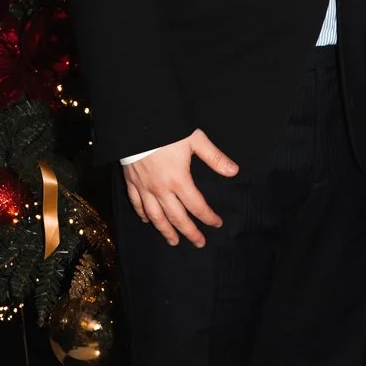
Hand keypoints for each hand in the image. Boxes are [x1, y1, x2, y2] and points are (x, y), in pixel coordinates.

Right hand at [121, 130, 238, 247]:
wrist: (137, 123)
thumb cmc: (166, 130)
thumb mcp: (195, 140)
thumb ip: (214, 157)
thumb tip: (234, 171)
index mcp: (179, 180)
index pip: (197, 206)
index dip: (208, 217)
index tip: (216, 223)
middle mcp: (161, 189)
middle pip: (177, 217)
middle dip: (189, 232)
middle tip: (199, 243)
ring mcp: (144, 188)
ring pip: (155, 216)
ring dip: (165, 230)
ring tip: (173, 241)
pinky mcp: (131, 182)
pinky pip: (136, 204)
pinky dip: (143, 215)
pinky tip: (147, 221)